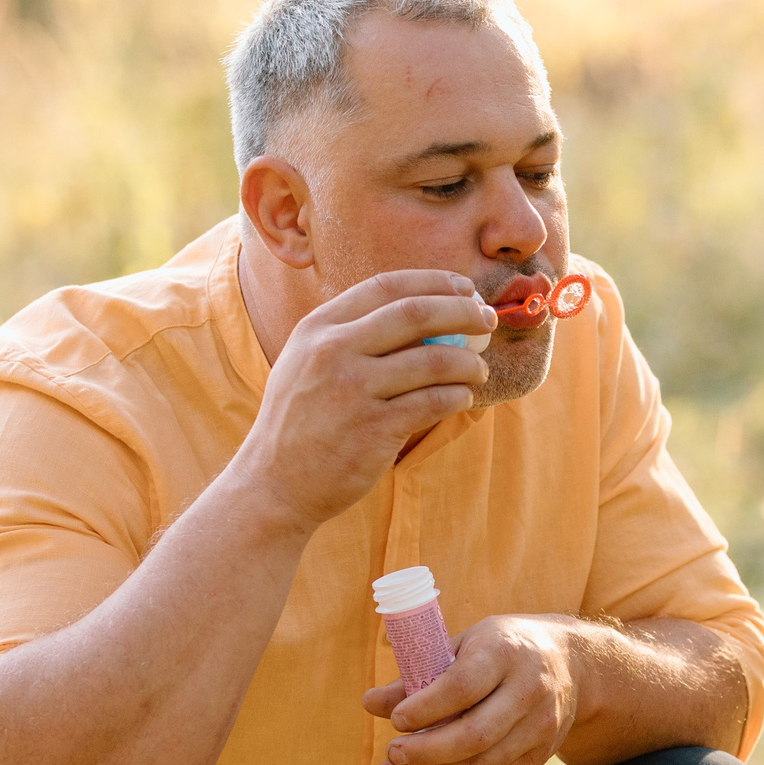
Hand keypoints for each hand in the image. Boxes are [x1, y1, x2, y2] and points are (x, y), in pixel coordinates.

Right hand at [228, 270, 497, 534]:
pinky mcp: (374, 428)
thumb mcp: (307, 363)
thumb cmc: (303, 421)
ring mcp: (352, 389)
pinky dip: (457, 397)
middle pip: (415, 313)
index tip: (463, 286)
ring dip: (469, 362)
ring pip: (433, 360)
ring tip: (479, 370)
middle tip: (489, 319)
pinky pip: (434, 402)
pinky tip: (462, 398)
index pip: (385, 287)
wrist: (275, 483)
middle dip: (463, 311)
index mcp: (317, 328)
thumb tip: (423, 312)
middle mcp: (332, 351)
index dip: (432, 282)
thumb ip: (352, 335)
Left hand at [363, 614, 579, 764]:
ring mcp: (541, 726)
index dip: (426, 708)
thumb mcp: (464, 644)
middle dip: (426, 752)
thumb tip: (370, 704)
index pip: (463, 687)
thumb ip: (419, 673)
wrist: (572, 663)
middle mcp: (530, 690)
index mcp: (506, 652)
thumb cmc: (503, 649)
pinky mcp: (541, 754)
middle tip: (391, 755)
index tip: (397, 721)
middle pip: (475, 735)